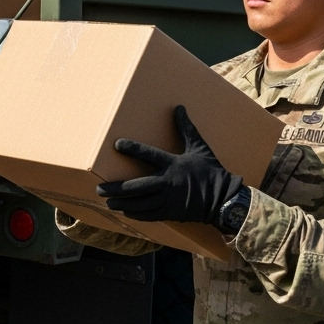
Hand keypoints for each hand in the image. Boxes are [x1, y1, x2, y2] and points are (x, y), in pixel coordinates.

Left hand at [96, 105, 244, 225]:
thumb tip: (179, 108)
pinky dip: (135, 213)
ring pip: (140, 203)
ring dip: (122, 203)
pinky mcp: (170, 212)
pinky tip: (125, 210)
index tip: (117, 144)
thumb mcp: (200, 147)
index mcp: (173, 164)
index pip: (149, 154)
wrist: (223, 199)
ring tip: (108, 201)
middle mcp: (168, 183)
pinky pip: (149, 215)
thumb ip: (186, 129)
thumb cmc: (210, 171)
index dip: (133, 149)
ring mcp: (168, 200)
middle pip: (137, 186)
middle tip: (100, 188)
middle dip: (117, 188)